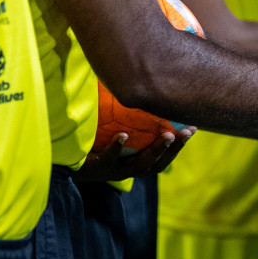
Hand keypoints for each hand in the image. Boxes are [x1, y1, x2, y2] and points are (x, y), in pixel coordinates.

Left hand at [74, 126, 193, 181]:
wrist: (64, 165)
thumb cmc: (91, 147)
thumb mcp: (112, 135)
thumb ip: (127, 122)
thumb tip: (141, 88)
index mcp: (134, 164)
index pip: (164, 158)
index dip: (179, 146)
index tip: (193, 128)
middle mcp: (128, 170)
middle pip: (157, 164)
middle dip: (173, 149)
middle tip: (185, 133)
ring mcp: (113, 170)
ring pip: (140, 165)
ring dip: (156, 150)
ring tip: (167, 135)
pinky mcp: (96, 168)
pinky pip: (108, 158)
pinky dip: (117, 147)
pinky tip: (123, 134)